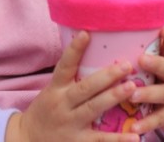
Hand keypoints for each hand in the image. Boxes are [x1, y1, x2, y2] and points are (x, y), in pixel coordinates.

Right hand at [6, 31, 143, 141]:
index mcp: (55, 89)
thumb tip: (88, 51)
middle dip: (106, 76)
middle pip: (85, 88)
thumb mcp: (51, 92)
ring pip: (93, 108)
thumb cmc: (45, 112)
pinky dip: (118, 139)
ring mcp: (70, 123)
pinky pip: (100, 139)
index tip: (86, 33)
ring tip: (132, 87)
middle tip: (126, 65)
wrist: (27, 140)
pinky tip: (135, 135)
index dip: (74, 50)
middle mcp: (62, 104)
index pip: (64, 66)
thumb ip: (68, 78)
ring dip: (113, 97)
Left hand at [128, 27, 163, 140]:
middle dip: (156, 64)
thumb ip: (143, 54)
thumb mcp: (158, 67)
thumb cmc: (160, 81)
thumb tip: (114, 34)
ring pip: (163, 94)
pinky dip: (147, 124)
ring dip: (148, 94)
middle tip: (141, 60)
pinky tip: (135, 127)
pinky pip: (159, 119)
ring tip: (133, 96)